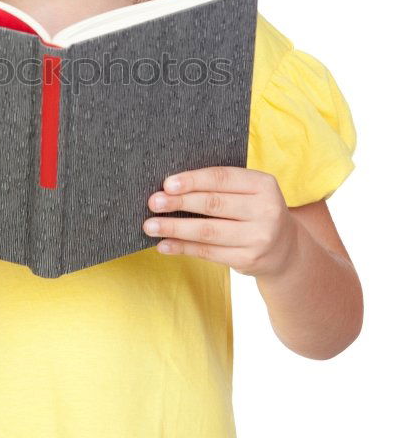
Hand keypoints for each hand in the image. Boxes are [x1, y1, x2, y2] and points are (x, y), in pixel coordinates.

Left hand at [143, 166, 298, 278]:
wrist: (286, 249)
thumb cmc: (255, 212)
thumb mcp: (250, 192)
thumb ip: (221, 186)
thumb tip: (171, 186)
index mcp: (264, 185)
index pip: (222, 178)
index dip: (193, 180)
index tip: (167, 184)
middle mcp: (266, 210)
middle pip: (213, 204)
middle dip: (179, 202)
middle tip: (153, 202)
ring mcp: (258, 237)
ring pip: (208, 231)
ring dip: (175, 228)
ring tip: (150, 225)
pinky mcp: (249, 259)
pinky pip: (209, 252)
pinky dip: (183, 248)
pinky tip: (164, 245)